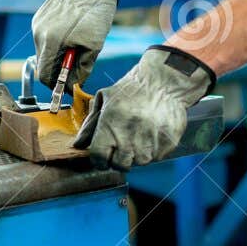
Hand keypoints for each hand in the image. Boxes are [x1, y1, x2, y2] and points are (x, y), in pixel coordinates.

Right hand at [31, 0, 116, 88]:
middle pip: (43, 63)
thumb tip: (75, 81)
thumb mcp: (94, 44)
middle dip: (58, 69)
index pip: (45, 75)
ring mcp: (38, 23)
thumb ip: (82, 67)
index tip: (67, 86)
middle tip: (75, 67)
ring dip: (57, 54)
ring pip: (44, 49)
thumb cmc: (95, 12)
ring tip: (77, 45)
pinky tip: (71, 32)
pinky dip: (56, 40)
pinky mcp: (40, 15)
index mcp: (51, 42)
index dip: (56, 84)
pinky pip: (44, 36)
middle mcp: (39, 33)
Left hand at [74, 45, 214, 168]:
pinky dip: (154, 150)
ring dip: (138, 154)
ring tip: (140, 136)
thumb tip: (78, 144)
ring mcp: (151, 141)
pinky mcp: (168, 143)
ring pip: (140, 162)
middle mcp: (130, 136)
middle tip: (123, 145)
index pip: (99, 158)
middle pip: (120, 165)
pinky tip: (153, 133)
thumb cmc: (133, 88)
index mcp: (111, 124)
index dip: (100, 159)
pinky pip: (157, 157)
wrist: (165, 80)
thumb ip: (90, 124)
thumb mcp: (105, 99)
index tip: (104, 156)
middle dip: (119, 158)